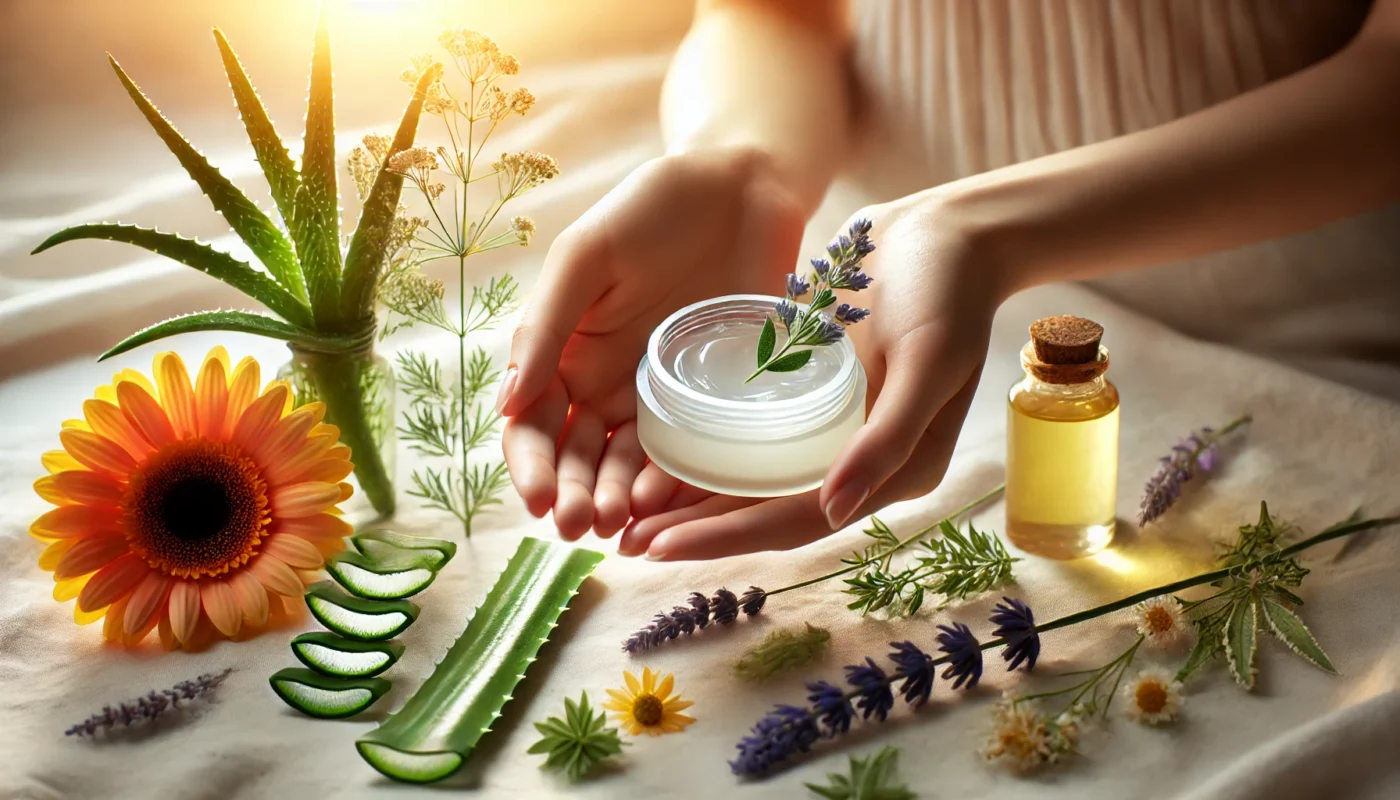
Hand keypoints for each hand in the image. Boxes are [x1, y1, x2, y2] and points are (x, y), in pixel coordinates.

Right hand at [499, 148, 805, 538]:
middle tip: (580, 525)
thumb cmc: (653, 208)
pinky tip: (666, 504)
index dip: (529, 465)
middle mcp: (605, 384)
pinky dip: (671, 483)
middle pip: (576, 458)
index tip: (536, 498)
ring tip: (618, 523)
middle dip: (571, 495)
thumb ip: (547, 326)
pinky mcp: (710, 400)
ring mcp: (658, 397)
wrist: (742, 185)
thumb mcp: (586, 258)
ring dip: (615, 500)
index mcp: (563, 352)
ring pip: (625, 467)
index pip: (532, 424)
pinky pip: (685, 454)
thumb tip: (506, 403)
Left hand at [617, 191, 1003, 559]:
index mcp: (894, 471)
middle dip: (695, 530)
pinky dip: (709, 448)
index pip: (795, 520)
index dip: (725, 537)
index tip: (658, 546)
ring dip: (694, 497)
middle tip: (622, 544)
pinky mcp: (811, 394)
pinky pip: (754, 434)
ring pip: (753, 479)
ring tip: (626, 512)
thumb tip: (834, 510)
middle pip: (765, 511)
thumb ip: (887, 440)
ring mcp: (833, 430)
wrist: (953, 231)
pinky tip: (659, 448)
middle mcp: (859, 462)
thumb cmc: (949, 294)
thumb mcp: (928, 364)